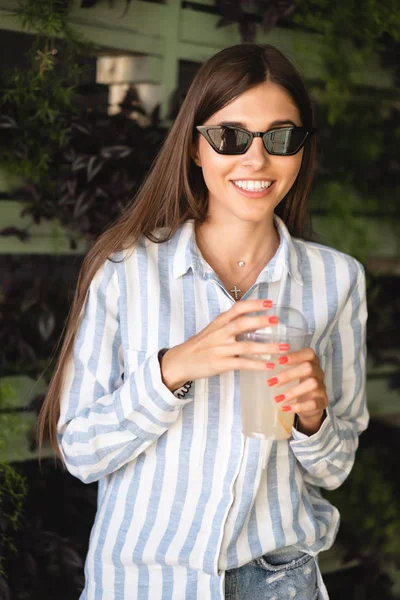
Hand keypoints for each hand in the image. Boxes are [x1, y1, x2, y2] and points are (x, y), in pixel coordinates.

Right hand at [161, 299, 288, 391]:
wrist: (180, 361)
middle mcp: (220, 333)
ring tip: (283, 348)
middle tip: (277, 321)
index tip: (270, 302)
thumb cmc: (199, 345)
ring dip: (267, 347)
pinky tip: (269, 365)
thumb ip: (231, 325)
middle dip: (260, 321)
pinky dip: (257, 364)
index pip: (237, 308)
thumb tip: (256, 322)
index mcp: (219, 322)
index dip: (254, 304)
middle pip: (242, 324)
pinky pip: (242, 364)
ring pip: (246, 346)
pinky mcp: (220, 364)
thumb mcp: (213, 330)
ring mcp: (220, 349)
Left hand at [268, 348, 327, 435]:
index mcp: (312, 362)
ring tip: (277, 398)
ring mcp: (322, 387)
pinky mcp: (323, 402)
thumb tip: (261, 363)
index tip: (278, 361)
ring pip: (312, 385)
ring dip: (292, 392)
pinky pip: (313, 403)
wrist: (309, 405)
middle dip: (288, 374)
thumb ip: (282, 367)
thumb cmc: (297, 384)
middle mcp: (319, 373)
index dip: (295, 356)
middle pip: (309, 368)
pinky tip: (285, 408)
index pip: (308, 353)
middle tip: (271, 382)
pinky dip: (298, 406)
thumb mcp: (292, 374)